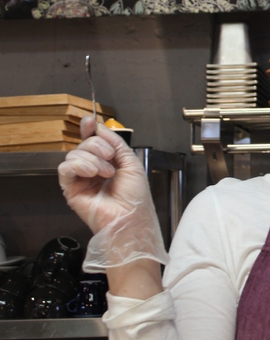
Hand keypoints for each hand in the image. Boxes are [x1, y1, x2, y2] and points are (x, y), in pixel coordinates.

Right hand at [58, 117, 168, 271]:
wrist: (130, 218)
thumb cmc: (135, 197)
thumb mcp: (130, 162)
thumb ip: (115, 143)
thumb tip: (99, 128)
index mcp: (107, 163)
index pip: (93, 142)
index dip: (90, 130)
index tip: (89, 121)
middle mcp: (92, 170)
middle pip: (84, 145)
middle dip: (98, 146)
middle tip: (111, 158)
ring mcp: (81, 180)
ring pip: (74, 154)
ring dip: (93, 158)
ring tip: (106, 172)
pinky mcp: (71, 189)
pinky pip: (65, 168)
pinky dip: (80, 165)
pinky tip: (93, 173)